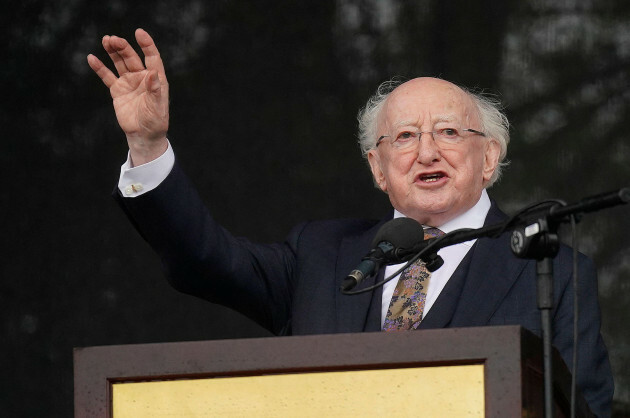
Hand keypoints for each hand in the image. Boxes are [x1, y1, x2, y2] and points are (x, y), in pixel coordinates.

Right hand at [87, 28, 168, 165]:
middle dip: (123, 47)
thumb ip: (155, 90)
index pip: (152, 57)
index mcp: (156, 79)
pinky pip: (107, 76)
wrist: (143, 135)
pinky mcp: (117, 90)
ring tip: (106, 40)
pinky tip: (92, 58)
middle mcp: (142, 78)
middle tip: (112, 39)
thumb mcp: (157, 107)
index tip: (139, 33)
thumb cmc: (155, 122)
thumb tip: (153, 73)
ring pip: (119, 63)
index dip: (147, 44)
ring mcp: (129, 82)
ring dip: (113, 52)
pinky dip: (100, 67)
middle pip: (132, 57)